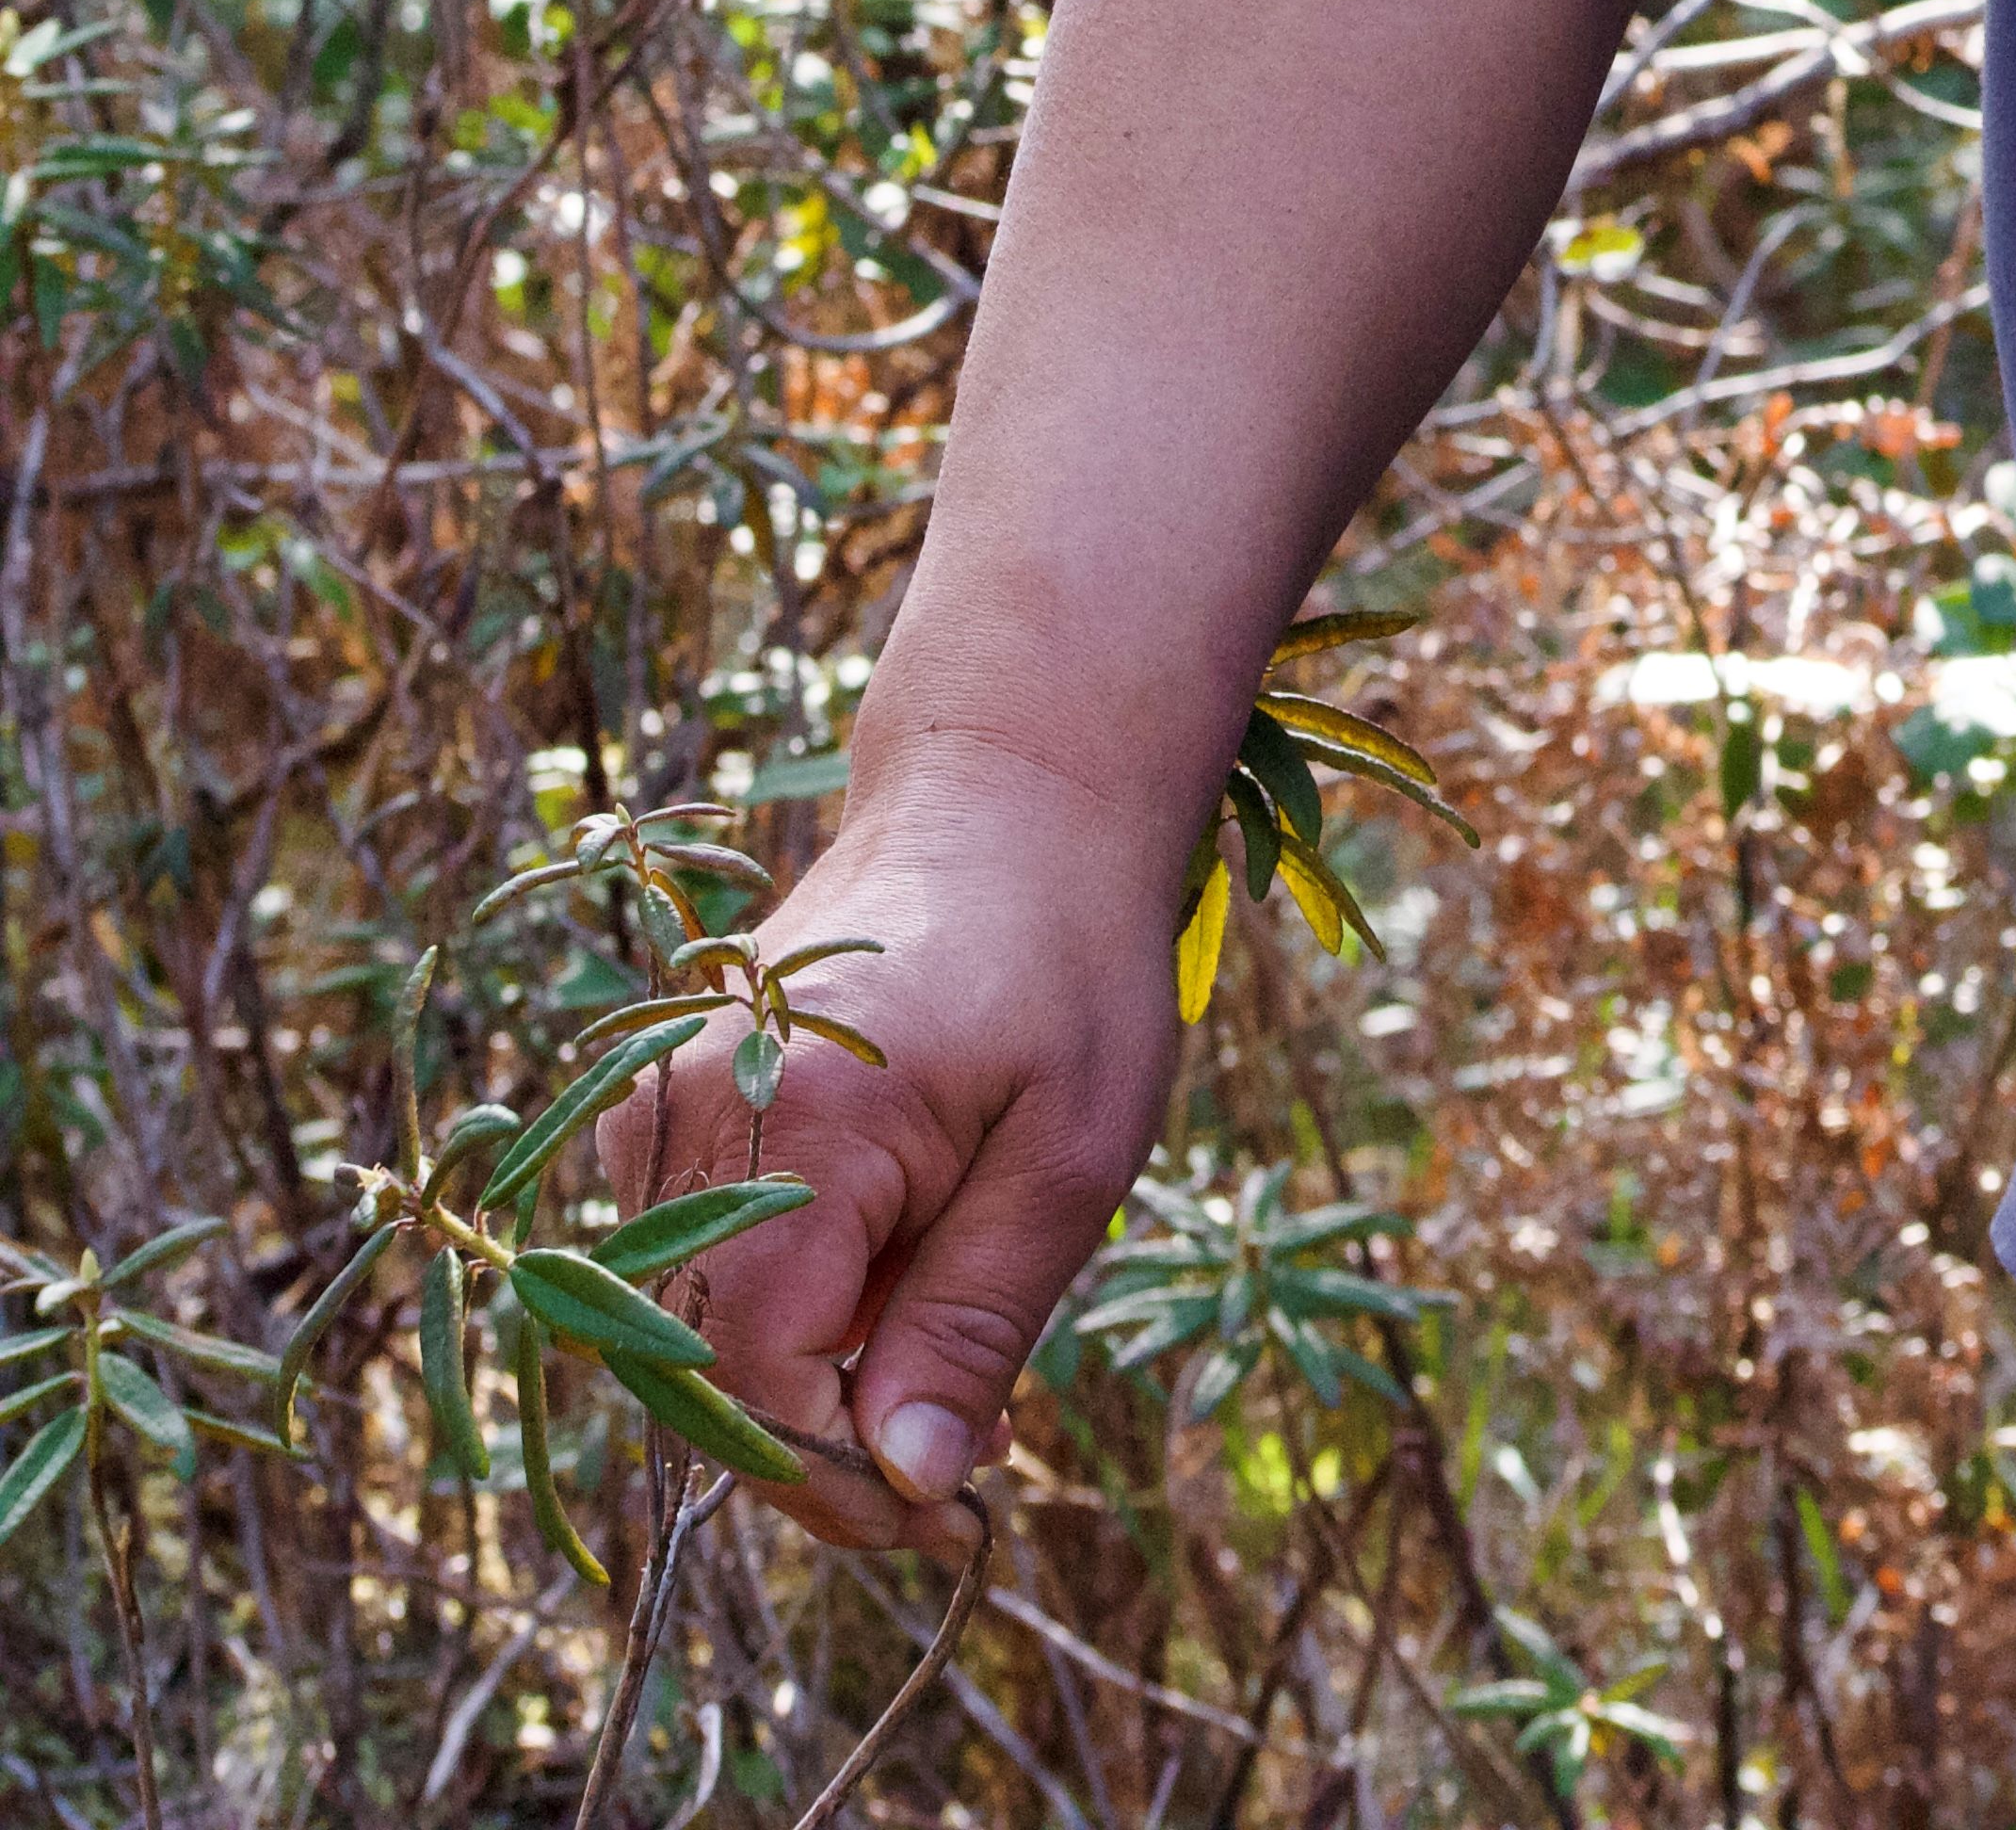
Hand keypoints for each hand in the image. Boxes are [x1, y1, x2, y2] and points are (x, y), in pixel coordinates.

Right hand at [611, 742, 1186, 1555]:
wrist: (1014, 787)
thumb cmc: (1066, 955)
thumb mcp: (1072, 1153)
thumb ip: (974, 1320)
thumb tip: (903, 1481)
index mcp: (790, 1125)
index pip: (748, 1388)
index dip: (838, 1483)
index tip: (947, 1509)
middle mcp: (686, 1108)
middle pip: (700, 1367)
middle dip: (822, 1439)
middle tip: (965, 1440)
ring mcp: (661, 1093)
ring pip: (690, 1317)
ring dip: (801, 1370)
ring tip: (942, 1334)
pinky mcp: (668, 1090)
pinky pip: (693, 1245)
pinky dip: (778, 1294)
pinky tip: (890, 1266)